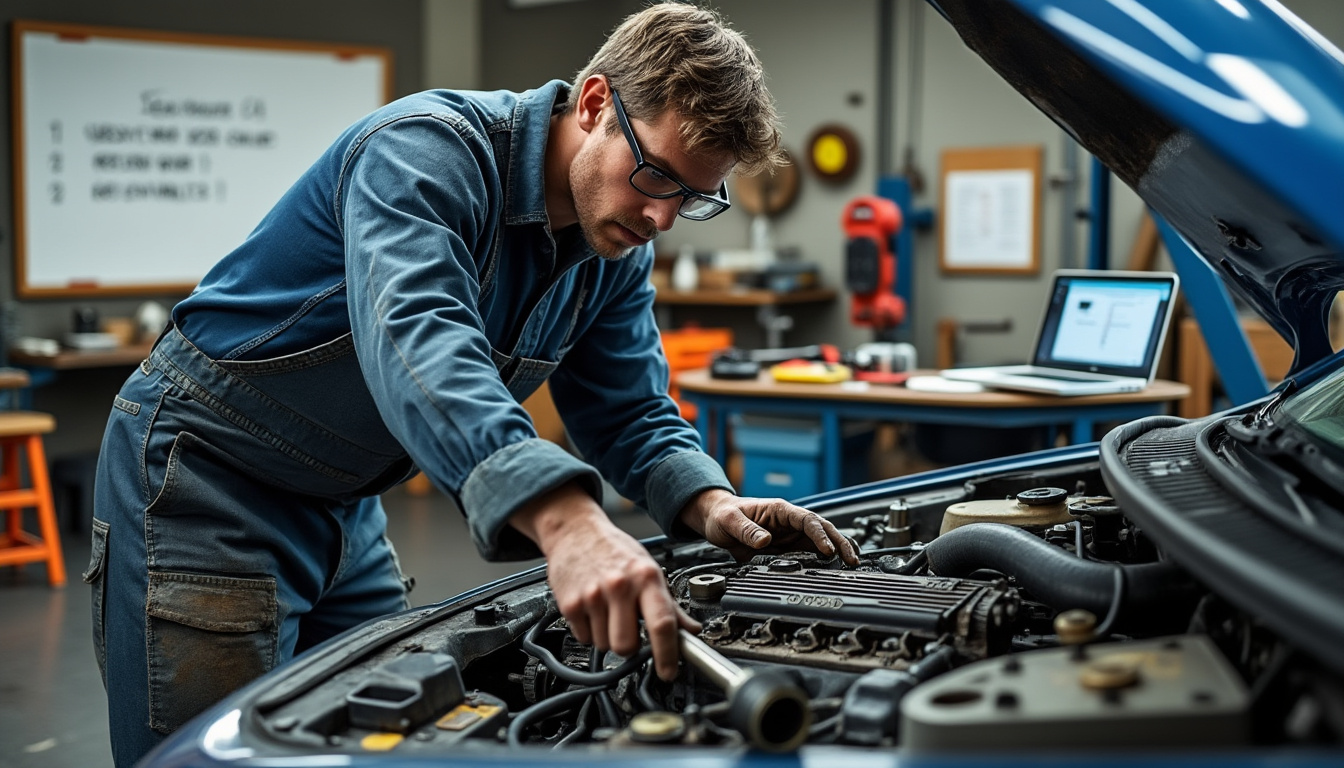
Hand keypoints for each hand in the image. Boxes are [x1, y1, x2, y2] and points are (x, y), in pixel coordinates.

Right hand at [510, 481, 698, 680]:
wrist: (575, 531)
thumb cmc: (615, 550)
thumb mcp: (649, 570)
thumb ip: (670, 604)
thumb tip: (691, 631)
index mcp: (646, 577)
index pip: (662, 624)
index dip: (668, 655)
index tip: (669, 672)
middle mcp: (619, 586)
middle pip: (626, 646)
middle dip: (630, 647)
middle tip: (630, 630)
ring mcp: (593, 596)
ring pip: (604, 645)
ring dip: (608, 637)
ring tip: (608, 612)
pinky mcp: (570, 604)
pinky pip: (584, 638)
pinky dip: (589, 631)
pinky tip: (593, 610)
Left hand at [678, 489, 859, 564]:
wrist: (717, 519)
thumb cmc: (723, 515)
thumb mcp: (729, 521)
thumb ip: (746, 530)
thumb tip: (764, 541)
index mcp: (779, 510)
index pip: (807, 520)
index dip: (819, 535)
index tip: (827, 550)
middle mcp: (789, 521)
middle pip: (822, 528)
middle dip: (839, 542)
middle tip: (852, 559)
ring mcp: (791, 534)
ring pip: (822, 539)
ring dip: (838, 549)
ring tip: (853, 562)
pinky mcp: (788, 546)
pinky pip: (811, 551)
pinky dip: (826, 558)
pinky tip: (837, 566)